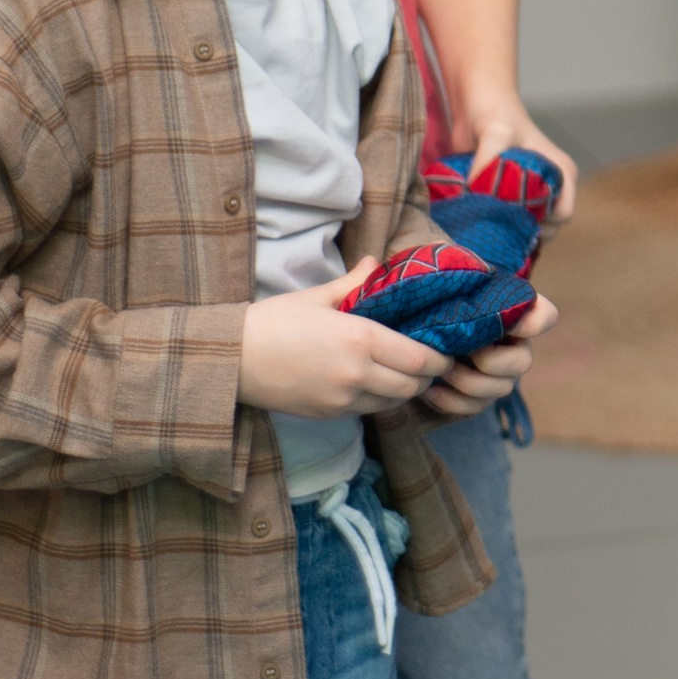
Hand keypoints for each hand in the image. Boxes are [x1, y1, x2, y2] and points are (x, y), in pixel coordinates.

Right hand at [240, 262, 440, 418]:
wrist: (232, 359)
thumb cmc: (273, 321)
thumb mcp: (317, 296)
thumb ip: (355, 283)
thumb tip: (376, 264)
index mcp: (360, 339)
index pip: (419, 358)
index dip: (439, 358)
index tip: (445, 350)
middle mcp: (357, 374)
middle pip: (413, 385)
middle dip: (427, 376)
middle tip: (428, 361)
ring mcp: (342, 399)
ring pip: (393, 402)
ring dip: (404, 389)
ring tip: (403, 371)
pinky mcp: (328, 414)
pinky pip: (367, 410)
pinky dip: (379, 399)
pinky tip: (373, 381)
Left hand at [416, 292, 553, 419]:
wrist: (415, 333)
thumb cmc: (437, 303)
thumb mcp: (450, 285)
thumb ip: (463, 279)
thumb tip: (465, 277)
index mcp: (514, 315)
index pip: (544, 316)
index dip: (534, 321)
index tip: (511, 321)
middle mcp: (515, 348)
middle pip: (522, 363)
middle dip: (489, 361)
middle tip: (458, 350)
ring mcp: (499, 377)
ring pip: (499, 389)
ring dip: (466, 381)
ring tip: (439, 368)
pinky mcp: (478, 399)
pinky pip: (473, 407)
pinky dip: (449, 400)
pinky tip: (429, 388)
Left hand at [464, 105, 577, 227]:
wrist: (478, 103)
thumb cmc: (496, 113)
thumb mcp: (495, 133)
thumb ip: (488, 162)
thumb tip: (476, 194)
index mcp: (562, 172)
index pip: (563, 214)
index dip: (542, 223)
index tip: (512, 219)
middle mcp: (552, 185)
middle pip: (548, 227)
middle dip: (524, 232)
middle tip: (495, 229)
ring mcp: (532, 193)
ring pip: (528, 228)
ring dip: (509, 232)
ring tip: (485, 227)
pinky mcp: (511, 197)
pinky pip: (511, 222)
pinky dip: (498, 226)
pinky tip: (479, 223)